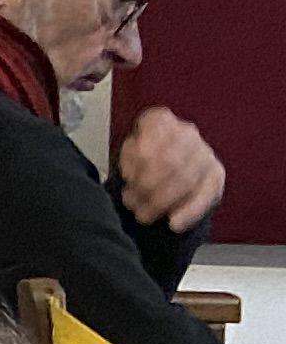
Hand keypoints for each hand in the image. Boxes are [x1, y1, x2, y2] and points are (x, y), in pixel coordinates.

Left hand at [116, 110, 227, 234]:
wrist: (167, 170)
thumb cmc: (142, 160)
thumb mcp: (127, 152)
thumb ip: (130, 158)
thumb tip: (133, 178)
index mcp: (160, 120)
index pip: (151, 134)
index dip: (138, 156)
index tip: (127, 178)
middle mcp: (186, 132)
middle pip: (170, 160)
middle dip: (148, 186)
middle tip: (132, 204)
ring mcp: (205, 153)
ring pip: (186, 180)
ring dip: (162, 202)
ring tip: (144, 215)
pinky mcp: (217, 175)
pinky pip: (206, 195)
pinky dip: (189, 212)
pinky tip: (174, 223)